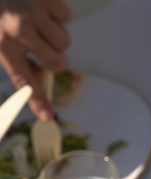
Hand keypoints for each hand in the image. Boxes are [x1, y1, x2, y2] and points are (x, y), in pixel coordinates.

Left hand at [0, 0, 70, 120]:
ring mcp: (34, 12)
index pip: (24, 81)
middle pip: (58, 62)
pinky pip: (66, 17)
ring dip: (56, 34)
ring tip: (37, 21)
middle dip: (54, 57)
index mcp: (3, 45)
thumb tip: (41, 79)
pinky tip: (41, 7)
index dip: (38, 100)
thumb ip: (18, 61)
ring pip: (65, 40)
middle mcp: (18, 30)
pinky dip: (58, 14)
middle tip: (42, 45)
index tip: (48, 117)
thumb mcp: (0, 40)